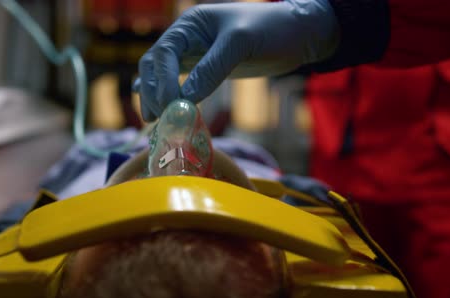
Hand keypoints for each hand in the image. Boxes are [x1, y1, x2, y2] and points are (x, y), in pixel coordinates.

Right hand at [136, 0, 338, 120]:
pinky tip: (156, 108)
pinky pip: (176, 81)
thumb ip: (212, 68)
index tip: (168, 107)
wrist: (297, 35)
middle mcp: (186, 38)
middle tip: (156, 119)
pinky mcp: (204, 68)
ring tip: (155, 121)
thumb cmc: (272, 30)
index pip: (163, 53)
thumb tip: (184, 100)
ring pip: (161, 75)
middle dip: (152, 91)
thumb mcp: (241, 44)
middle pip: (154, 65)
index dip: (161, 81)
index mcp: (190, 24)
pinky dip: (164, 94)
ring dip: (154, 97)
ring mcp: (194, 54)